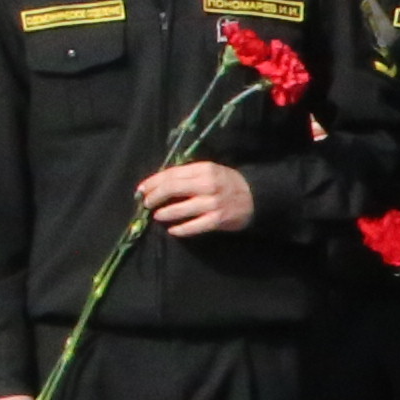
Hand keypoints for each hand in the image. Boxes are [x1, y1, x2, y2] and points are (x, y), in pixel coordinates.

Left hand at [135, 158, 255, 235]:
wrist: (257, 197)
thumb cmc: (228, 183)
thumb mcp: (211, 171)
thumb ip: (188, 175)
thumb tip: (159, 184)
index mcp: (204, 169)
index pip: (171, 174)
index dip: (152, 182)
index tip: (142, 190)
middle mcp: (207, 184)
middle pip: (171, 189)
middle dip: (154, 197)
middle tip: (147, 203)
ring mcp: (212, 203)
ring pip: (179, 209)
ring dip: (164, 213)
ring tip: (157, 216)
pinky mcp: (217, 220)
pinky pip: (193, 227)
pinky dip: (180, 230)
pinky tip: (173, 230)